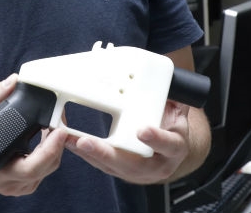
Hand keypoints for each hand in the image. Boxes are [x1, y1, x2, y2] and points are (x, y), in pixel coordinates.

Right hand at [0, 74, 67, 196]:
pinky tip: (49, 135)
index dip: (49, 151)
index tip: (58, 130)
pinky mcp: (25, 184)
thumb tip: (13, 81)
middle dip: (58, 143)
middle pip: (45, 167)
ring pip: (48, 168)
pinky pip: (45, 169)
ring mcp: (18, 186)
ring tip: (55, 123)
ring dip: (56, 146)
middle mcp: (8, 182)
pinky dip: (51, 151)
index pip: (30, 167)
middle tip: (60, 119)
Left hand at [64, 101, 191, 184]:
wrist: (171, 151)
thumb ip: (174, 95)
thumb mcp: (179, 110)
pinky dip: (86, 155)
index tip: (142, 130)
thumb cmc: (172, 127)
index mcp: (175, 148)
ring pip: (112, 167)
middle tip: (86, 142)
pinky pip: (102, 165)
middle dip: (106, 154)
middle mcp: (157, 165)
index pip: (168, 144)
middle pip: (131, 165)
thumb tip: (166, 76)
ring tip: (71, 140)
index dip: (156, 139)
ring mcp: (138, 172)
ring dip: (89, 154)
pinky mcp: (122, 172)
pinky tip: (71, 143)